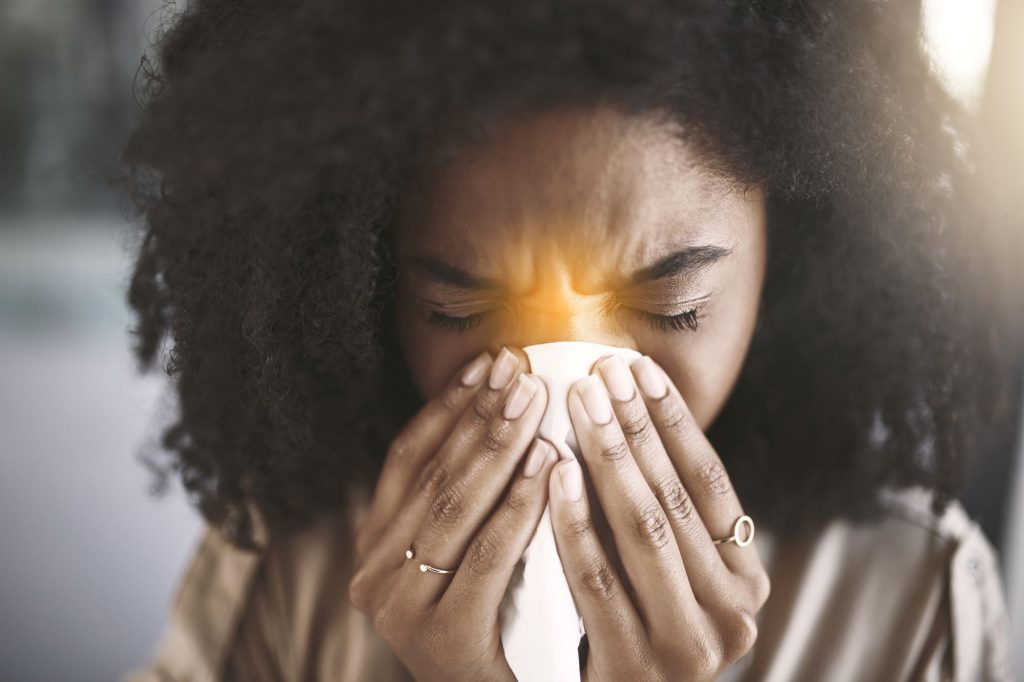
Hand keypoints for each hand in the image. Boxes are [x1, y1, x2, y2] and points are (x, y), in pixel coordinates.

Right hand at [347, 347, 559, 681]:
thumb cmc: (493, 631)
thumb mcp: (463, 559)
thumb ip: (468, 503)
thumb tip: (507, 413)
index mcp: (374, 548)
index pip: (406, 459)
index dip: (446, 407)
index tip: (486, 363)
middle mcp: (372, 575)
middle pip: (434, 475)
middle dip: (480, 416)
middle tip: (520, 369)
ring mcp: (399, 608)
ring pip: (456, 507)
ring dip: (499, 446)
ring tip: (535, 400)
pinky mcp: (442, 637)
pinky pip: (488, 555)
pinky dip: (519, 505)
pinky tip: (547, 465)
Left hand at [550, 354, 770, 681]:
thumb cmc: (633, 624)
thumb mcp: (667, 571)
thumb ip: (661, 512)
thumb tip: (621, 405)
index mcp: (746, 581)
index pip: (711, 483)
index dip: (674, 421)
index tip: (638, 368)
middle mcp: (732, 616)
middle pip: (675, 500)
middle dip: (635, 428)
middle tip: (601, 372)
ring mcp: (687, 648)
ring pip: (643, 532)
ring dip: (609, 458)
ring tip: (579, 403)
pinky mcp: (634, 670)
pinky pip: (597, 581)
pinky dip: (575, 520)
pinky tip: (554, 471)